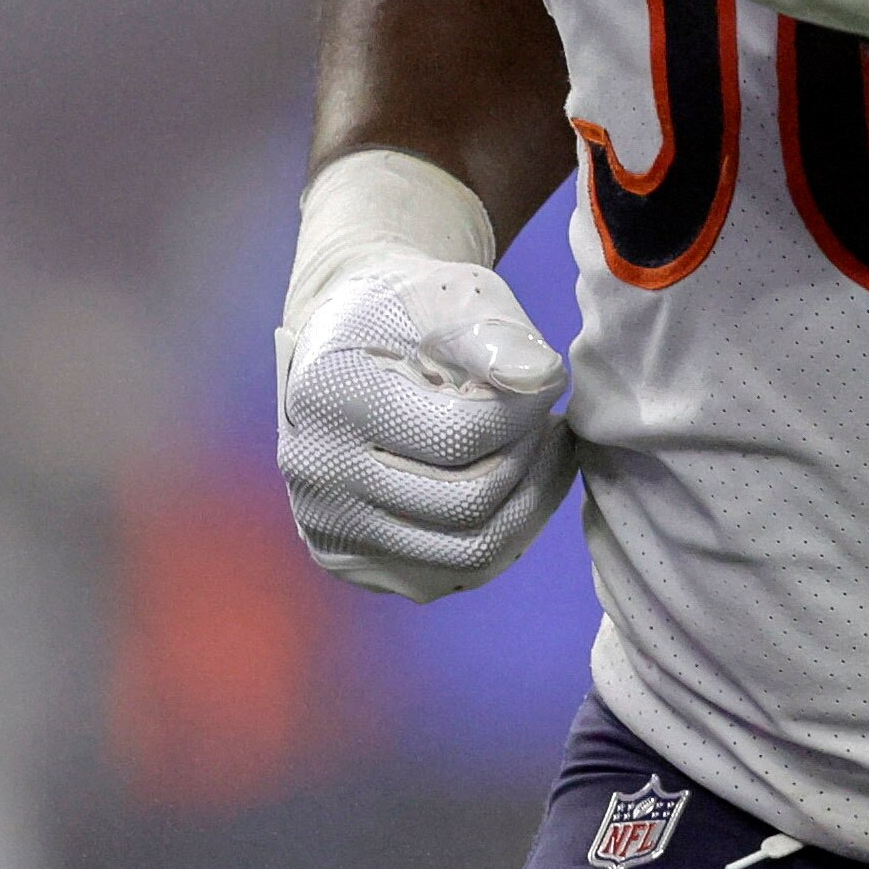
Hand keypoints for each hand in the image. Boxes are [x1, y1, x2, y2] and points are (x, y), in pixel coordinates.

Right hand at [277, 249, 573, 601]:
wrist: (349, 339)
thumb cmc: (412, 310)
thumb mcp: (456, 296)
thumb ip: (498, 338)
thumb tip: (541, 381)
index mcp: (335, 394)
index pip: (460, 437)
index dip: (525, 415)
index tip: (550, 388)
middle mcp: (317, 470)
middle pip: (466, 506)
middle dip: (530, 464)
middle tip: (551, 426)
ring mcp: (327, 523)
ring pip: (465, 554)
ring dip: (526, 507)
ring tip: (541, 457)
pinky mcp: (347, 557)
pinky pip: (447, 571)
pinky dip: (499, 536)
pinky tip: (515, 488)